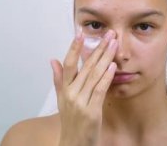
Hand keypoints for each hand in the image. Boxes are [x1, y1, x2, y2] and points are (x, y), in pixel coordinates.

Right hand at [50, 29, 117, 145]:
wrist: (73, 144)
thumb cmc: (70, 121)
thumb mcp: (61, 100)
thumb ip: (58, 79)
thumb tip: (52, 60)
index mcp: (64, 90)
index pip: (68, 64)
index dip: (74, 48)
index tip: (81, 33)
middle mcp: (71, 94)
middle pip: (85, 66)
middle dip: (98, 48)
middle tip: (108, 34)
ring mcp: (81, 103)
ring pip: (94, 75)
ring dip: (105, 58)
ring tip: (114, 44)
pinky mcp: (91, 112)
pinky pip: (99, 90)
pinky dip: (106, 77)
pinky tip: (112, 66)